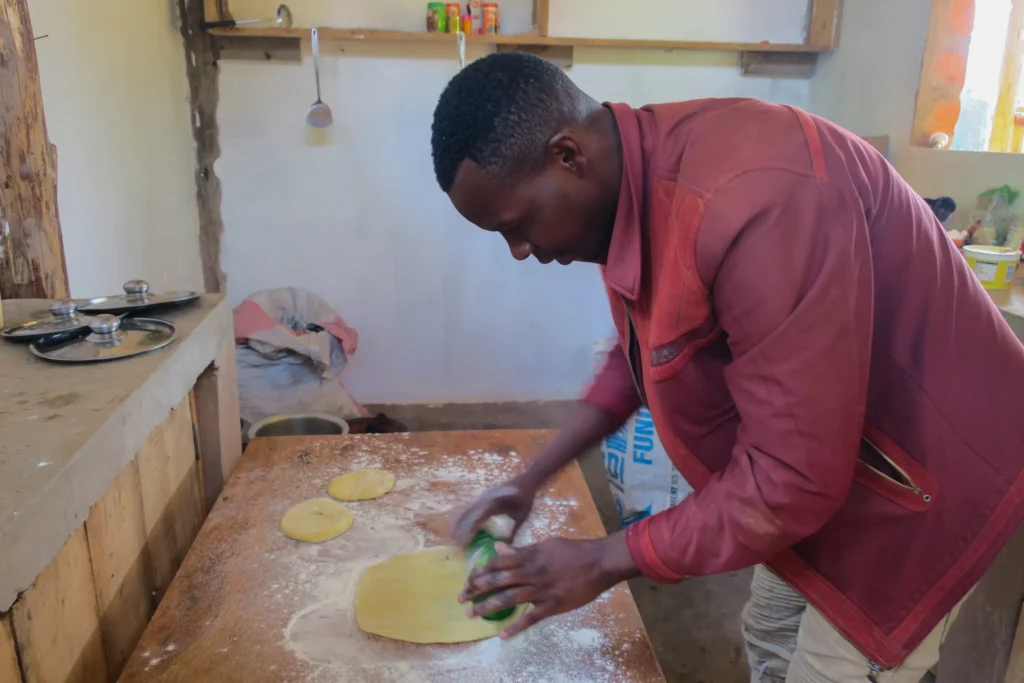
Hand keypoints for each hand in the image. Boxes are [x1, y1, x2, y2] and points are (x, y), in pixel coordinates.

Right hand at [450, 476, 537, 547]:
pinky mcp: (482, 498)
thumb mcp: (522, 516)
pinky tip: (460, 529)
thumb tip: (505, 548)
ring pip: (465, 511)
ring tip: (454, 540)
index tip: (463, 545)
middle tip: (457, 547)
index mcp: (493, 503)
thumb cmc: (526, 497)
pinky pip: (468, 509)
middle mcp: (484, 499)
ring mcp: (482, 497)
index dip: (467, 532)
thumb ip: (513, 532)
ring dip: (458, 525)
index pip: (475, 519)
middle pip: (466, 516)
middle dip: (460, 531)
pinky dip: (462, 519)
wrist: (527, 479)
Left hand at [459, 533, 638, 638]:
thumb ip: (521, 549)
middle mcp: (531, 572)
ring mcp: (541, 590)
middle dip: (476, 590)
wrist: (599, 562)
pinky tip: (503, 635)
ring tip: (473, 614)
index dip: (479, 573)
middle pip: (498, 581)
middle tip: (461, 599)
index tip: (467, 580)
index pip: (497, 564)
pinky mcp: (553, 605)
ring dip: (488, 607)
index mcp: (528, 556)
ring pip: (509, 599)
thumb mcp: (545, 544)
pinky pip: (531, 618)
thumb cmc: (573, 550)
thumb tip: (498, 548)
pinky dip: (516, 627)